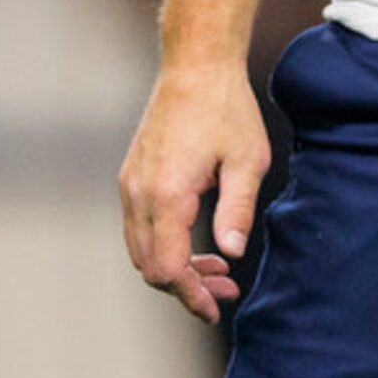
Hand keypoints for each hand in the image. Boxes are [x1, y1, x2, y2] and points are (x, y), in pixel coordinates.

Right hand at [119, 63, 269, 325]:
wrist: (195, 68)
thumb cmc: (227, 109)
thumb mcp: (247, 159)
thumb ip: (238, 209)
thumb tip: (232, 254)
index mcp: (167, 194)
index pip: (168, 267)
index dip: (190, 296)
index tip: (215, 310)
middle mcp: (139, 194)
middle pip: (150, 266)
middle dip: (185, 288)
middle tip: (226, 290)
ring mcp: (130, 185)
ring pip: (142, 250)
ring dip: (175, 267)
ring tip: (219, 271)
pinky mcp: (131, 177)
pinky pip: (140, 228)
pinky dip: (165, 245)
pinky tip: (199, 244)